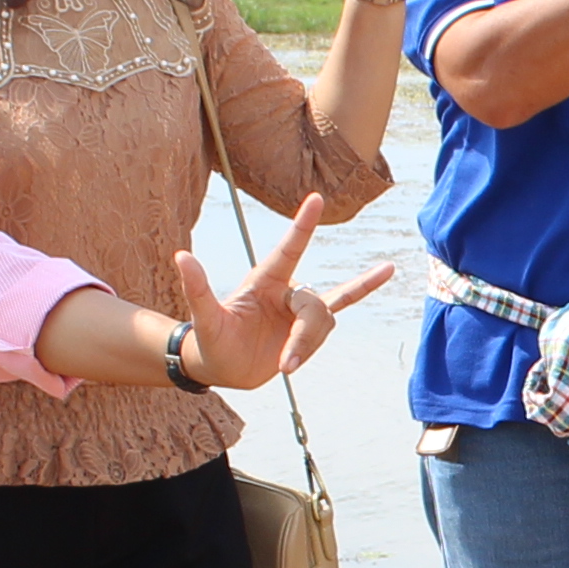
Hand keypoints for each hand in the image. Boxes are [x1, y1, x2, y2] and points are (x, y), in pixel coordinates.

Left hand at [174, 192, 402, 389]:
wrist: (222, 366)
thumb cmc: (210, 340)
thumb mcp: (203, 318)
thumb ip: (197, 287)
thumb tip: (181, 256)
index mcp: (263, 281)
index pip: (288, 250)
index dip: (302, 226)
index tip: (316, 199)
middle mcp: (284, 289)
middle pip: (312, 306)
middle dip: (304, 335)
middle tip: (286, 365)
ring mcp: (299, 308)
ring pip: (324, 321)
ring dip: (308, 346)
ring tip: (287, 367)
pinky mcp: (309, 327)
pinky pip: (342, 305)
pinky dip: (363, 288)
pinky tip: (387, 269)